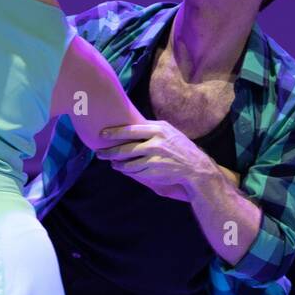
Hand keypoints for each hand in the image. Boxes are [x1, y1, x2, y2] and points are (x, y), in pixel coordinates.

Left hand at [95, 120, 214, 197]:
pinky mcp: (154, 172)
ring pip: (128, 163)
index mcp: (159, 130)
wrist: (195, 167)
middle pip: (126, 148)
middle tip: (99, 153)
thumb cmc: (180, 147)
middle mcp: (156, 144)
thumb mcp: (169, 132)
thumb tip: (131, 123)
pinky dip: (127, 171)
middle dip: (109, 151)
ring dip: (117, 163)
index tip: (102, 133)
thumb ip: (152, 128)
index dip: (115, 132)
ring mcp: (155, 159)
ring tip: (111, 162)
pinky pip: (135, 172)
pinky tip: (122, 169)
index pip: (131, 130)